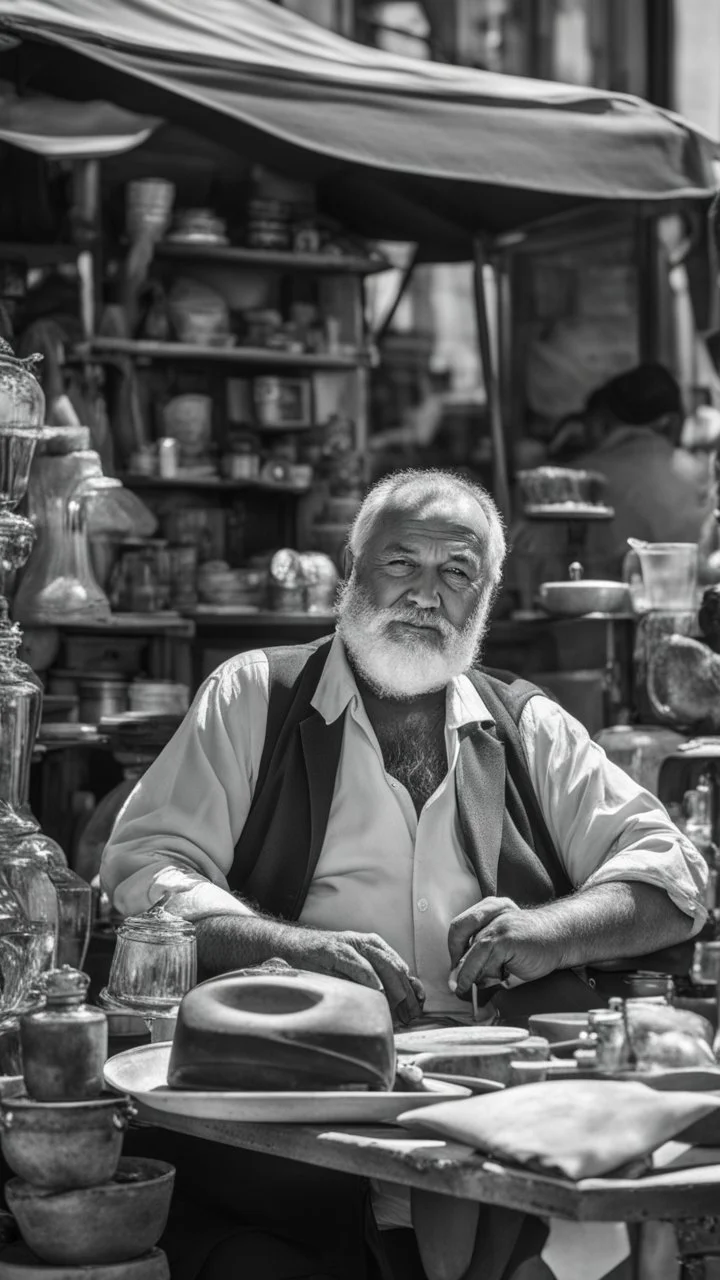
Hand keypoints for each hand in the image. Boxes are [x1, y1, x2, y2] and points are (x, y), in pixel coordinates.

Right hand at [280, 927, 424, 1024]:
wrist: (296, 946)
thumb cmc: (325, 962)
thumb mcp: (354, 971)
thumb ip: (374, 980)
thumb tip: (400, 1000)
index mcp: (375, 946)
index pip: (401, 967)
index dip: (412, 986)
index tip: (419, 1004)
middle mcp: (367, 943)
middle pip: (396, 967)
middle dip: (406, 992)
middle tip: (410, 1014)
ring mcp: (352, 944)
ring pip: (382, 964)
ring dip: (393, 987)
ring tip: (400, 1006)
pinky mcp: (337, 949)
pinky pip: (358, 964)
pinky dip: (370, 977)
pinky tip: (377, 990)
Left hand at [448, 898, 561, 996]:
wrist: (562, 939)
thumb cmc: (532, 945)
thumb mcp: (503, 944)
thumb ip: (483, 955)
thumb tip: (460, 979)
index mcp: (488, 908)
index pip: (459, 927)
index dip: (454, 950)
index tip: (456, 971)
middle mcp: (491, 910)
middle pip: (458, 934)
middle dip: (458, 962)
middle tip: (459, 984)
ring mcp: (499, 924)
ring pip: (472, 953)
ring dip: (471, 974)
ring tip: (480, 985)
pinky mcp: (506, 939)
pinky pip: (486, 961)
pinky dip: (485, 975)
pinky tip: (498, 979)